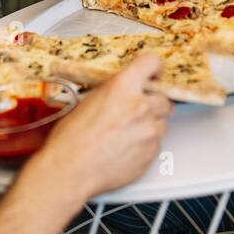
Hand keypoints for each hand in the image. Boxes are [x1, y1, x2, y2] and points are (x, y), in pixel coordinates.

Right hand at [32, 54, 172, 200]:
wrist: (69, 171)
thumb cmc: (71, 139)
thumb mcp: (87, 101)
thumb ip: (114, 92)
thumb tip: (126, 91)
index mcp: (122, 87)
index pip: (151, 62)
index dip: (153, 68)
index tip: (152, 74)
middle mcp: (140, 106)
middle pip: (164, 98)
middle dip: (153, 103)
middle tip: (136, 110)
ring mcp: (149, 131)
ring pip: (162, 122)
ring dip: (150, 125)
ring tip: (127, 133)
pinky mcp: (152, 153)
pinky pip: (156, 144)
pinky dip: (145, 145)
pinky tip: (126, 148)